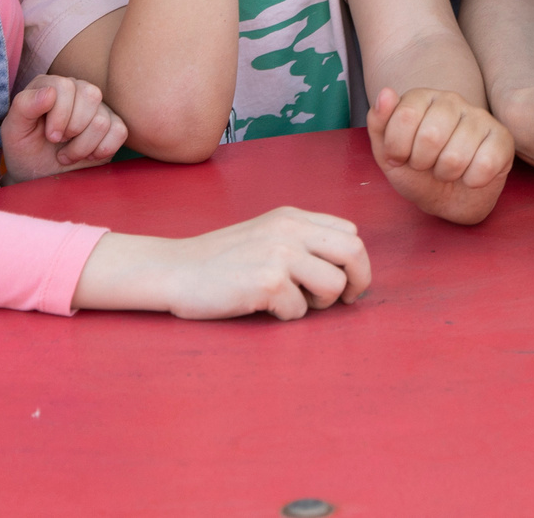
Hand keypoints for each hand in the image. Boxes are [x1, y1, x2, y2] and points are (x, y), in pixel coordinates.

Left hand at [1, 75, 127, 179]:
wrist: (39, 176)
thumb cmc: (25, 150)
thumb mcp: (14, 130)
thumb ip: (24, 106)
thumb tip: (50, 92)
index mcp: (52, 85)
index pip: (66, 86)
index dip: (59, 114)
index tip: (49, 136)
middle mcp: (78, 90)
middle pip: (90, 96)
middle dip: (72, 129)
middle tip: (58, 142)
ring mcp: (99, 108)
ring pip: (102, 120)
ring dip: (82, 147)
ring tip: (67, 154)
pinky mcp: (114, 126)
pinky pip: (119, 132)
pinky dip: (101, 150)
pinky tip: (88, 155)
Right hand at [73, 205, 371, 319]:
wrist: (174, 269)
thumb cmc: (221, 260)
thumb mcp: (266, 234)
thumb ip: (301, 240)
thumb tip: (344, 269)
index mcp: (292, 217)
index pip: (350, 232)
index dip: (356, 261)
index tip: (348, 281)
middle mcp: (290, 230)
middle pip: (353, 251)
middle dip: (358, 280)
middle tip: (347, 300)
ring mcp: (279, 255)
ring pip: (333, 285)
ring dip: (320, 303)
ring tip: (293, 303)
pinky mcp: (267, 283)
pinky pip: (299, 310)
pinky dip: (286, 316)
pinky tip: (263, 308)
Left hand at [368, 87, 513, 224]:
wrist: (447, 198)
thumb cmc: (417, 172)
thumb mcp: (387, 153)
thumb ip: (379, 123)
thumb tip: (386, 93)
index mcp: (423, 97)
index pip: (405, 116)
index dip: (397, 148)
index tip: (401, 156)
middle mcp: (453, 100)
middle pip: (431, 136)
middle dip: (422, 163)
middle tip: (426, 165)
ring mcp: (480, 117)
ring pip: (456, 156)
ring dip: (446, 174)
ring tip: (447, 171)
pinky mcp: (502, 138)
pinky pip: (485, 164)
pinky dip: (472, 180)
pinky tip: (470, 176)